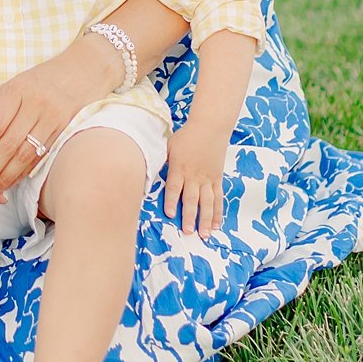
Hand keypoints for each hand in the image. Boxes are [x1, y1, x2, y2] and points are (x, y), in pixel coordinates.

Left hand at [0, 46, 112, 198]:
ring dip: (7, 175)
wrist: (81, 70)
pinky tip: (12, 181)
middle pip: (9, 143)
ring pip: (26, 153)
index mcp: (17, 90)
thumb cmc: (40, 80)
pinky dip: (24, 171)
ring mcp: (51, 118)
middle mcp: (35, 104)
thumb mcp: (15, 86)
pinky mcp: (63, 130)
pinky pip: (40, 155)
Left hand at [163, 118, 229, 235]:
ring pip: (207, 202)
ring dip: (205, 219)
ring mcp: (207, 179)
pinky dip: (218, 212)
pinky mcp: (217, 179)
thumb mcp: (168, 146)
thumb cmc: (186, 136)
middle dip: (189, 216)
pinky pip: (218, 198)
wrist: (209, 126)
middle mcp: (194, 176)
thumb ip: (159, 160)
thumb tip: (144, 168)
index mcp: (179, 168)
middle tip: (188, 232)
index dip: (171, 201)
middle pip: (191, 198)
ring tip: (204, 234)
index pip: (174, 187)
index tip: (170, 214)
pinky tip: (216, 225)